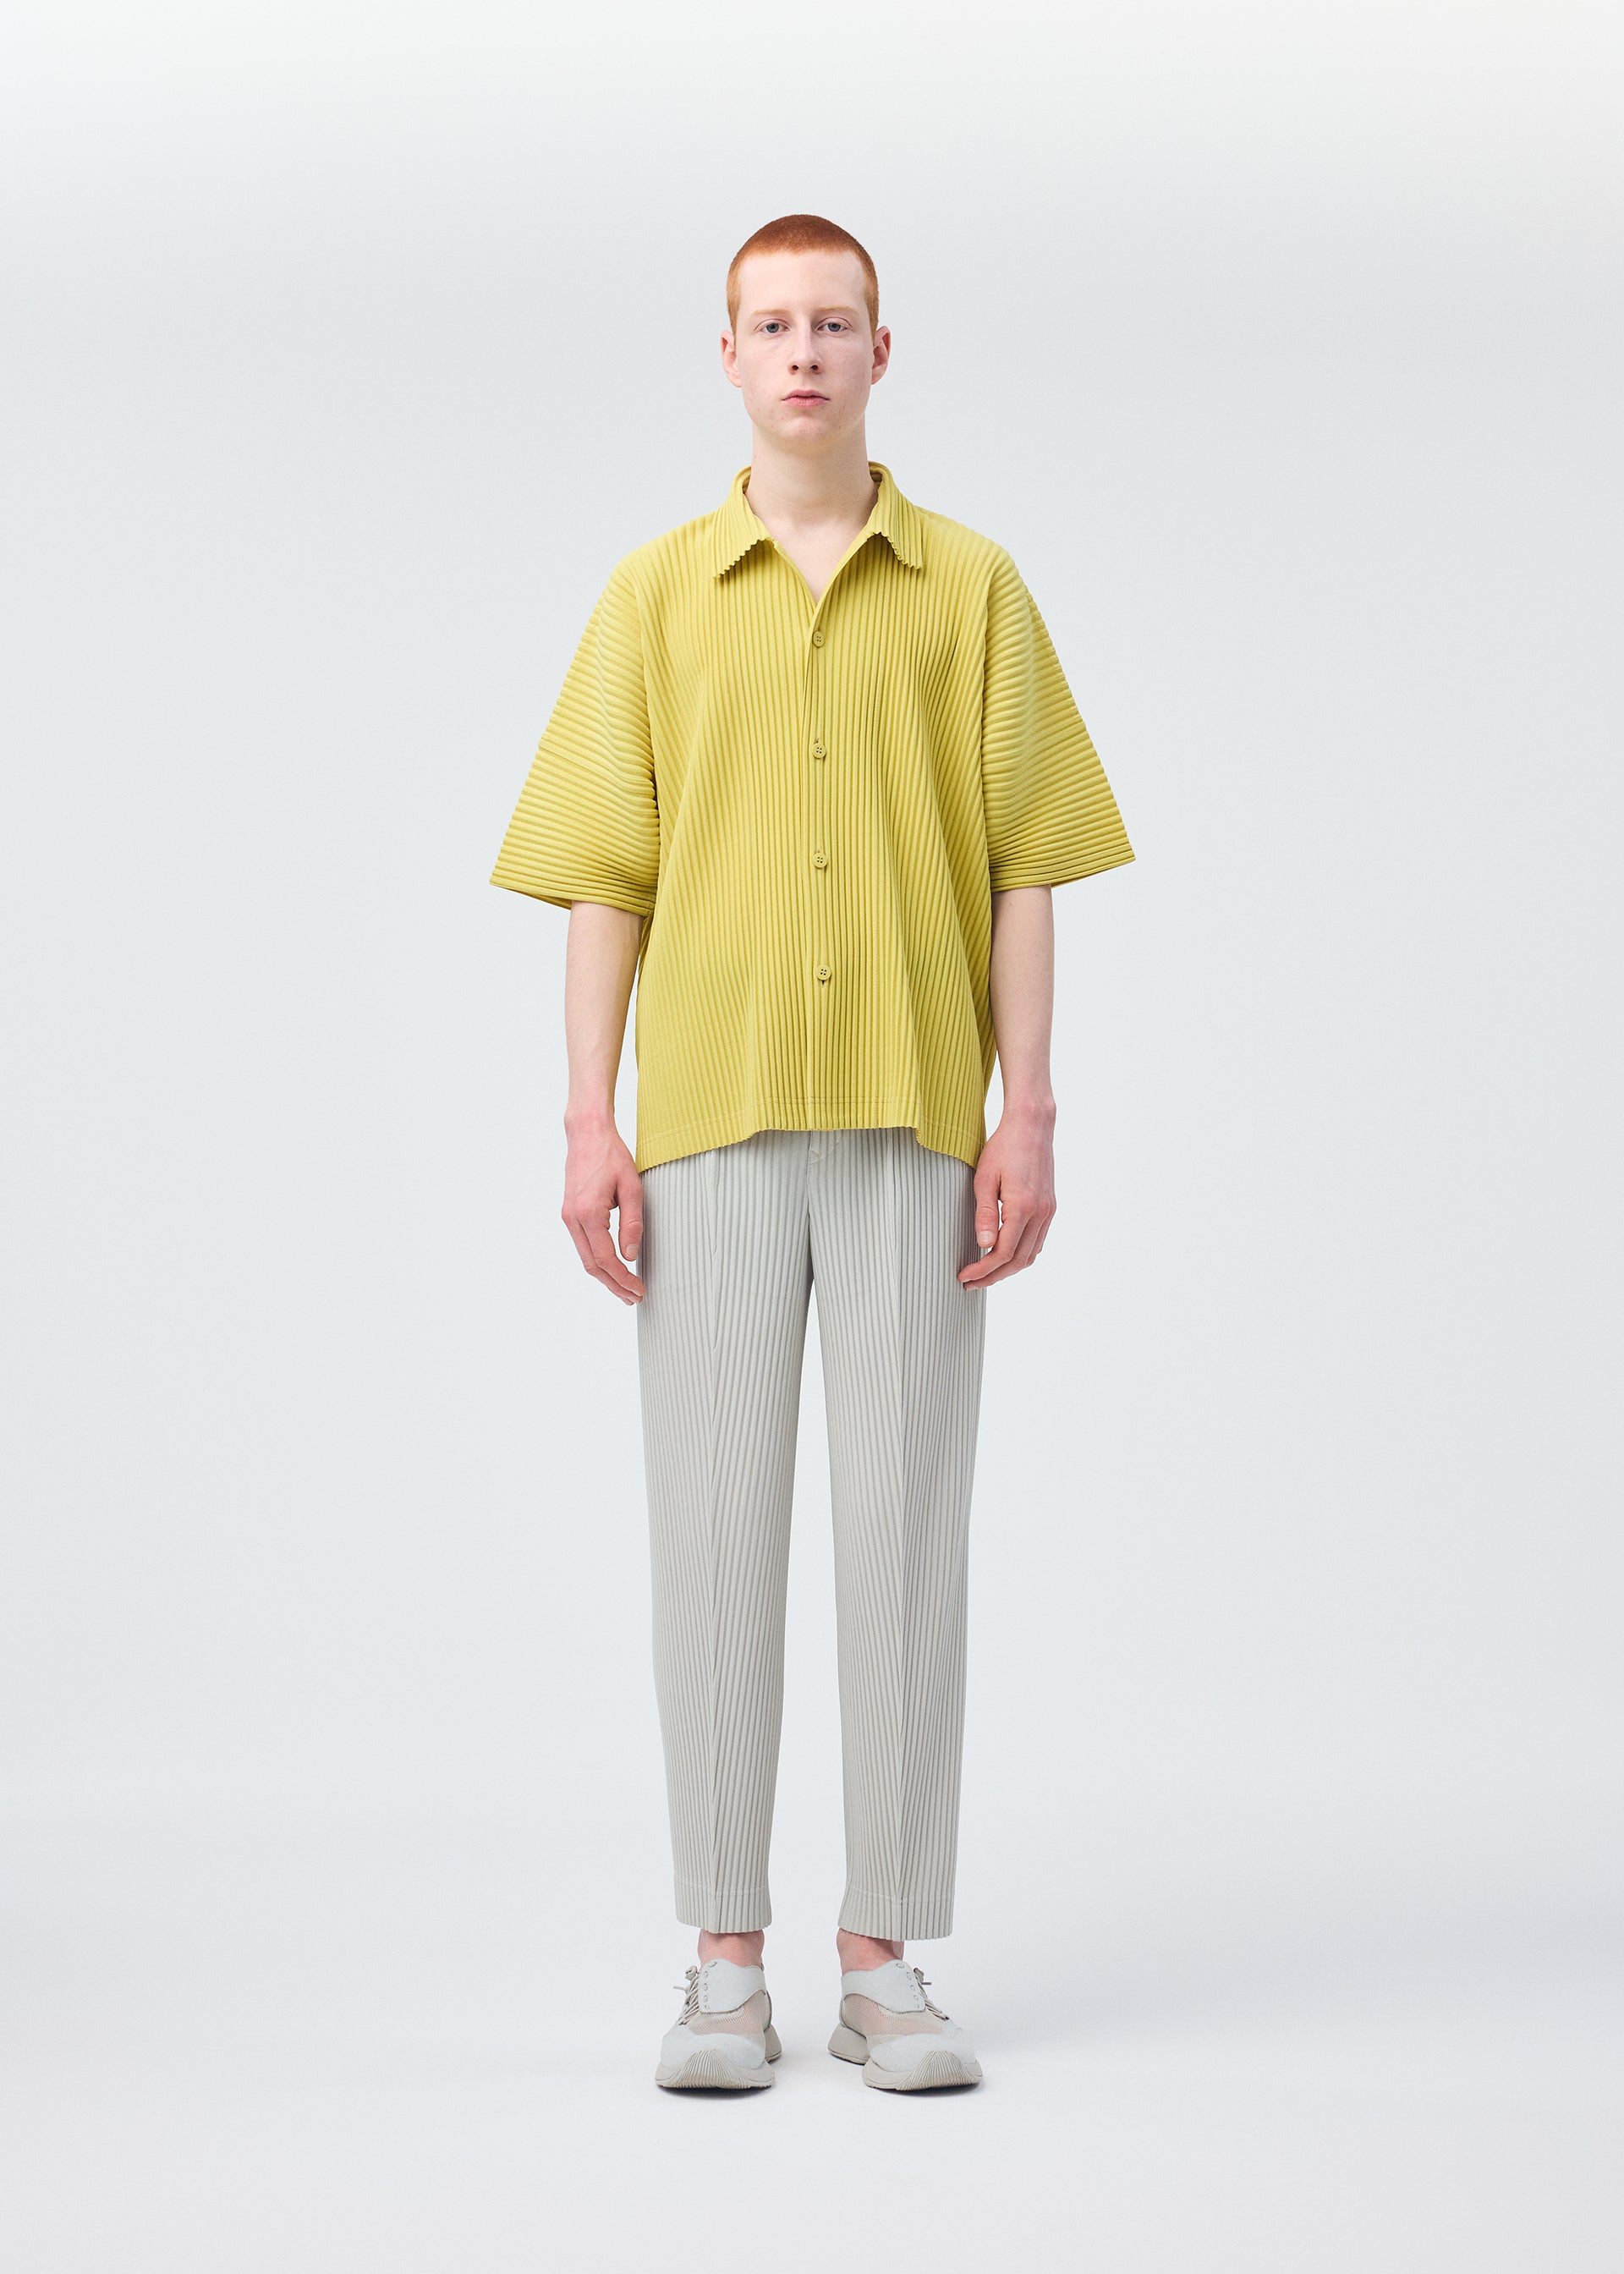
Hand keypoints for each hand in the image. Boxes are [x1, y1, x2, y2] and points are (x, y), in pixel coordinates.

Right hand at [561, 1114, 644, 1303]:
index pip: (605, 1259)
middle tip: (634, 1298)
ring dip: (604, 1276)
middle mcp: (573, 1218)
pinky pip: (582, 1245)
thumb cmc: (611, 1155)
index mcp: (588, 1213)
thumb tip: (630, 1254)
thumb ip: (632, 1222)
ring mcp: (568, 1216)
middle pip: (591, 1265)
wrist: (587, 1134)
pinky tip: (611, 1266)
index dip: (622, 1279)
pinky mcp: (569, 1213)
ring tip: (625, 1288)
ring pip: (584, 1257)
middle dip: (613, 1285)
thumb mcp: (632, 1187)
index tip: (638, 1290)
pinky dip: (597, 1260)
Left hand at [957, 1111, 1055, 1287]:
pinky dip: (1022, 1254)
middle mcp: (1040, 1214)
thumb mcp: (984, 1179)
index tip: (963, 1276)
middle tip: (970, 1282)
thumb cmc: (1003, 1148)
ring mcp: (1048, 1211)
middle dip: (994, 1276)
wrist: (1032, 1126)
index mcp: (1023, 1208)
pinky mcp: (1050, 1207)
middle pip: (1019, 1261)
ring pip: (1031, 1254)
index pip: (1002, 1253)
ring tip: (985, 1273)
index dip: (982, 1269)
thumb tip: (984, 1246)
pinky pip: (1038, 1241)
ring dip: (1009, 1269)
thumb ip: (985, 1214)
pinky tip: (1005, 1254)